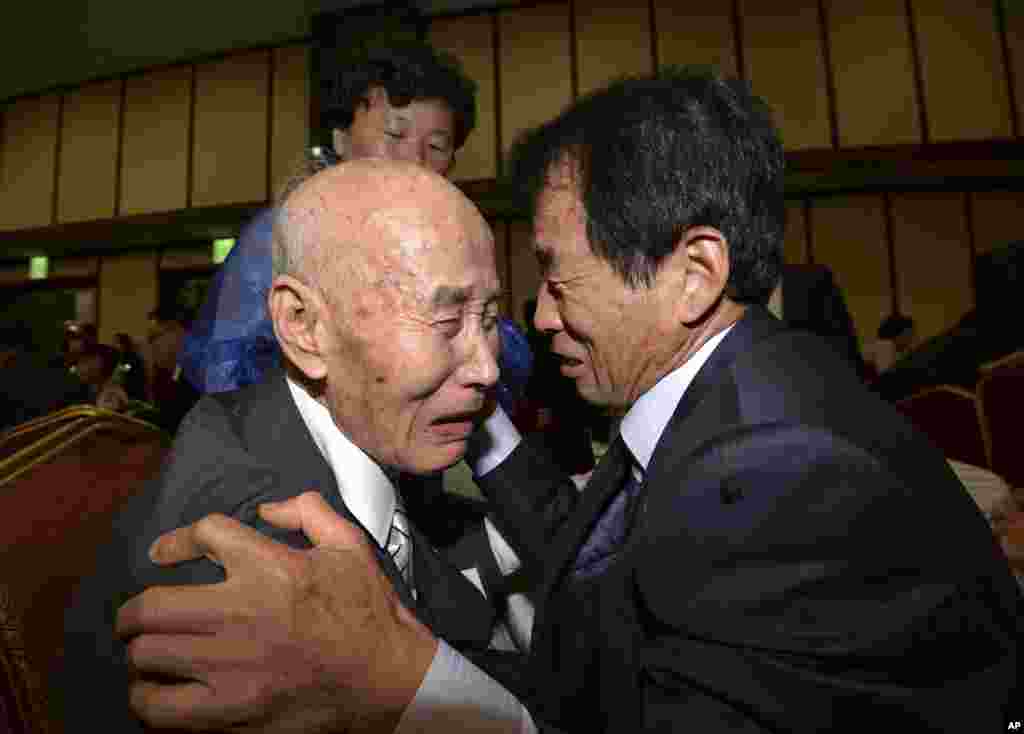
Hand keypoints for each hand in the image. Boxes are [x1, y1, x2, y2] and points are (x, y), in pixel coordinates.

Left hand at [116, 491, 437, 732]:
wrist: (388, 680)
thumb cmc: (369, 612)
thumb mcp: (350, 546)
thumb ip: (309, 512)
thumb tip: (267, 508)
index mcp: (270, 566)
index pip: (203, 535)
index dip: (174, 542)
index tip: (160, 554)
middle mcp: (240, 612)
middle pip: (151, 605)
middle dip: (133, 611)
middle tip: (135, 618)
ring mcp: (230, 665)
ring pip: (148, 654)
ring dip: (141, 651)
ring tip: (148, 653)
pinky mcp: (230, 710)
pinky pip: (160, 707)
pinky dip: (146, 699)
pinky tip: (154, 693)